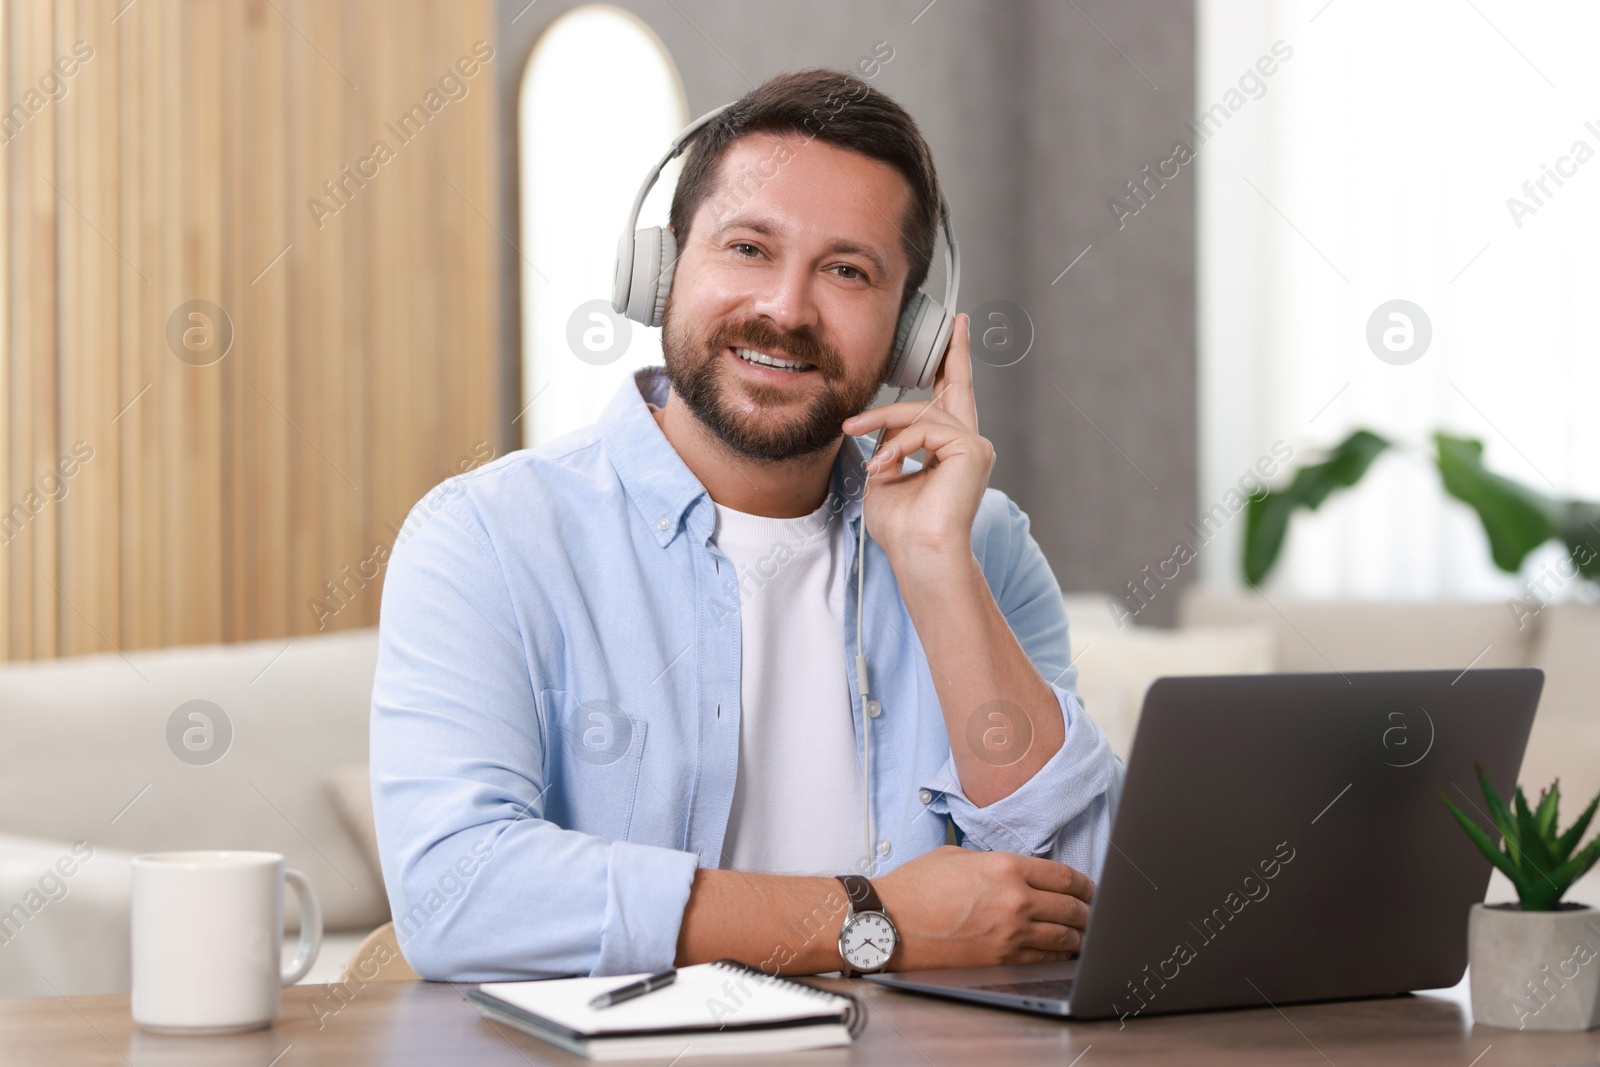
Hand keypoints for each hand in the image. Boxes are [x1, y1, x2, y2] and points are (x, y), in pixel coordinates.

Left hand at [841, 314, 993, 568]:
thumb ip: (886, 445)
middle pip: (958, 386)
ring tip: (857, 439)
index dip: (950, 367)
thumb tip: (879, 424)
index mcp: (947, 451)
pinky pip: (924, 427)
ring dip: (881, 422)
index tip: (954, 335)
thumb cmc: (901, 527)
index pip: (947, 402)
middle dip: (955, 352)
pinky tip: (882, 465)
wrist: (919, 553)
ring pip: (921, 411)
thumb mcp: (884, 476)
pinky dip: (896, 443)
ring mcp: (973, 445)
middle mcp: (966, 444)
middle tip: (956, 321)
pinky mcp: (971, 449)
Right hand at [872, 845, 1093, 969]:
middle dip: (1086, 911)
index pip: (1065, 877)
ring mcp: (1011, 934)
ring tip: (1081, 933)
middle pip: (1073, 908)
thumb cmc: (916, 886)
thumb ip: (993, 862)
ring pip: (1065, 937)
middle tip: (1090, 912)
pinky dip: (1058, 955)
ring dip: (1078, 935)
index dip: (1085, 885)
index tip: (1089, 889)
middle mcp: (1016, 900)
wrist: (890, 921)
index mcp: (1007, 867)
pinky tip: (1060, 951)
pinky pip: (1045, 958)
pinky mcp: (1001, 960)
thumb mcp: (958, 856)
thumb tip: (1013, 871)